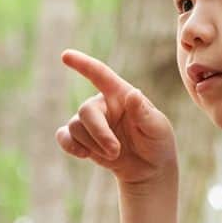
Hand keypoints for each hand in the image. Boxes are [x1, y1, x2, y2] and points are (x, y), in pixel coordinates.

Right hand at [56, 49, 176, 186]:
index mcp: (121, 94)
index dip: (83, 64)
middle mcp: (103, 104)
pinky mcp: (81, 138)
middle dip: (98, 133)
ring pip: (75, 126)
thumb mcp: (157, 128)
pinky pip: (63, 136)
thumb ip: (143, 113)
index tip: (66, 55)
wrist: (149, 167)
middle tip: (115, 152)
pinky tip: (84, 154)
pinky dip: (69, 145)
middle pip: (86, 110)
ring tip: (114, 155)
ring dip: (92, 144)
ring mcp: (91, 121)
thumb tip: (133, 94)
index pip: (100, 74)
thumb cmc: (157, 142)